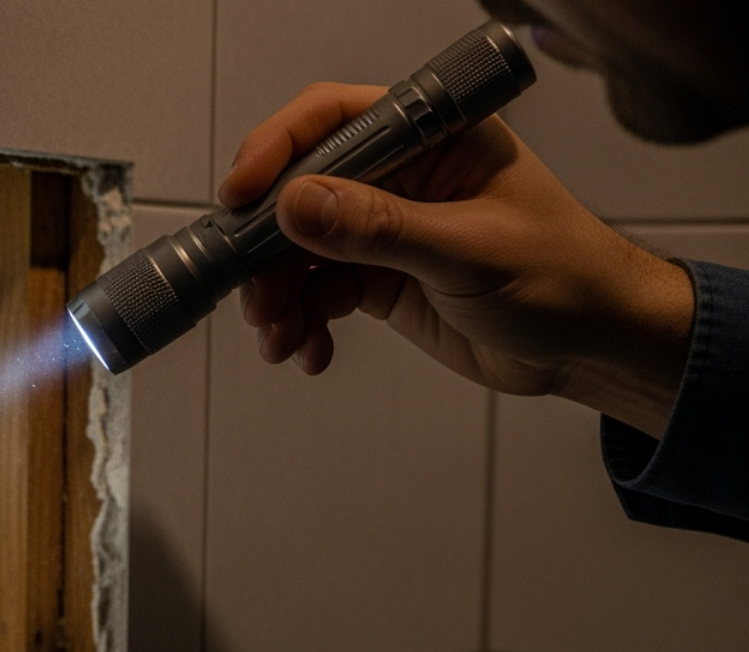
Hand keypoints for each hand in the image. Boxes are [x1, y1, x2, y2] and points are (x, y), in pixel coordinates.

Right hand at [220, 83, 694, 437]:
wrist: (592, 347)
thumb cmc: (566, 278)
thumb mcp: (469, 251)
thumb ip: (380, 228)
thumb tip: (298, 204)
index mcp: (433, 137)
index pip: (335, 119)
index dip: (278, 150)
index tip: (242, 195)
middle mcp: (401, 176)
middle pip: (300, 193)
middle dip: (268, 248)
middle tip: (256, 294)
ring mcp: (384, 229)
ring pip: (300, 251)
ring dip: (279, 296)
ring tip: (281, 336)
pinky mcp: (379, 278)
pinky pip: (317, 293)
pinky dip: (303, 323)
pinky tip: (310, 349)